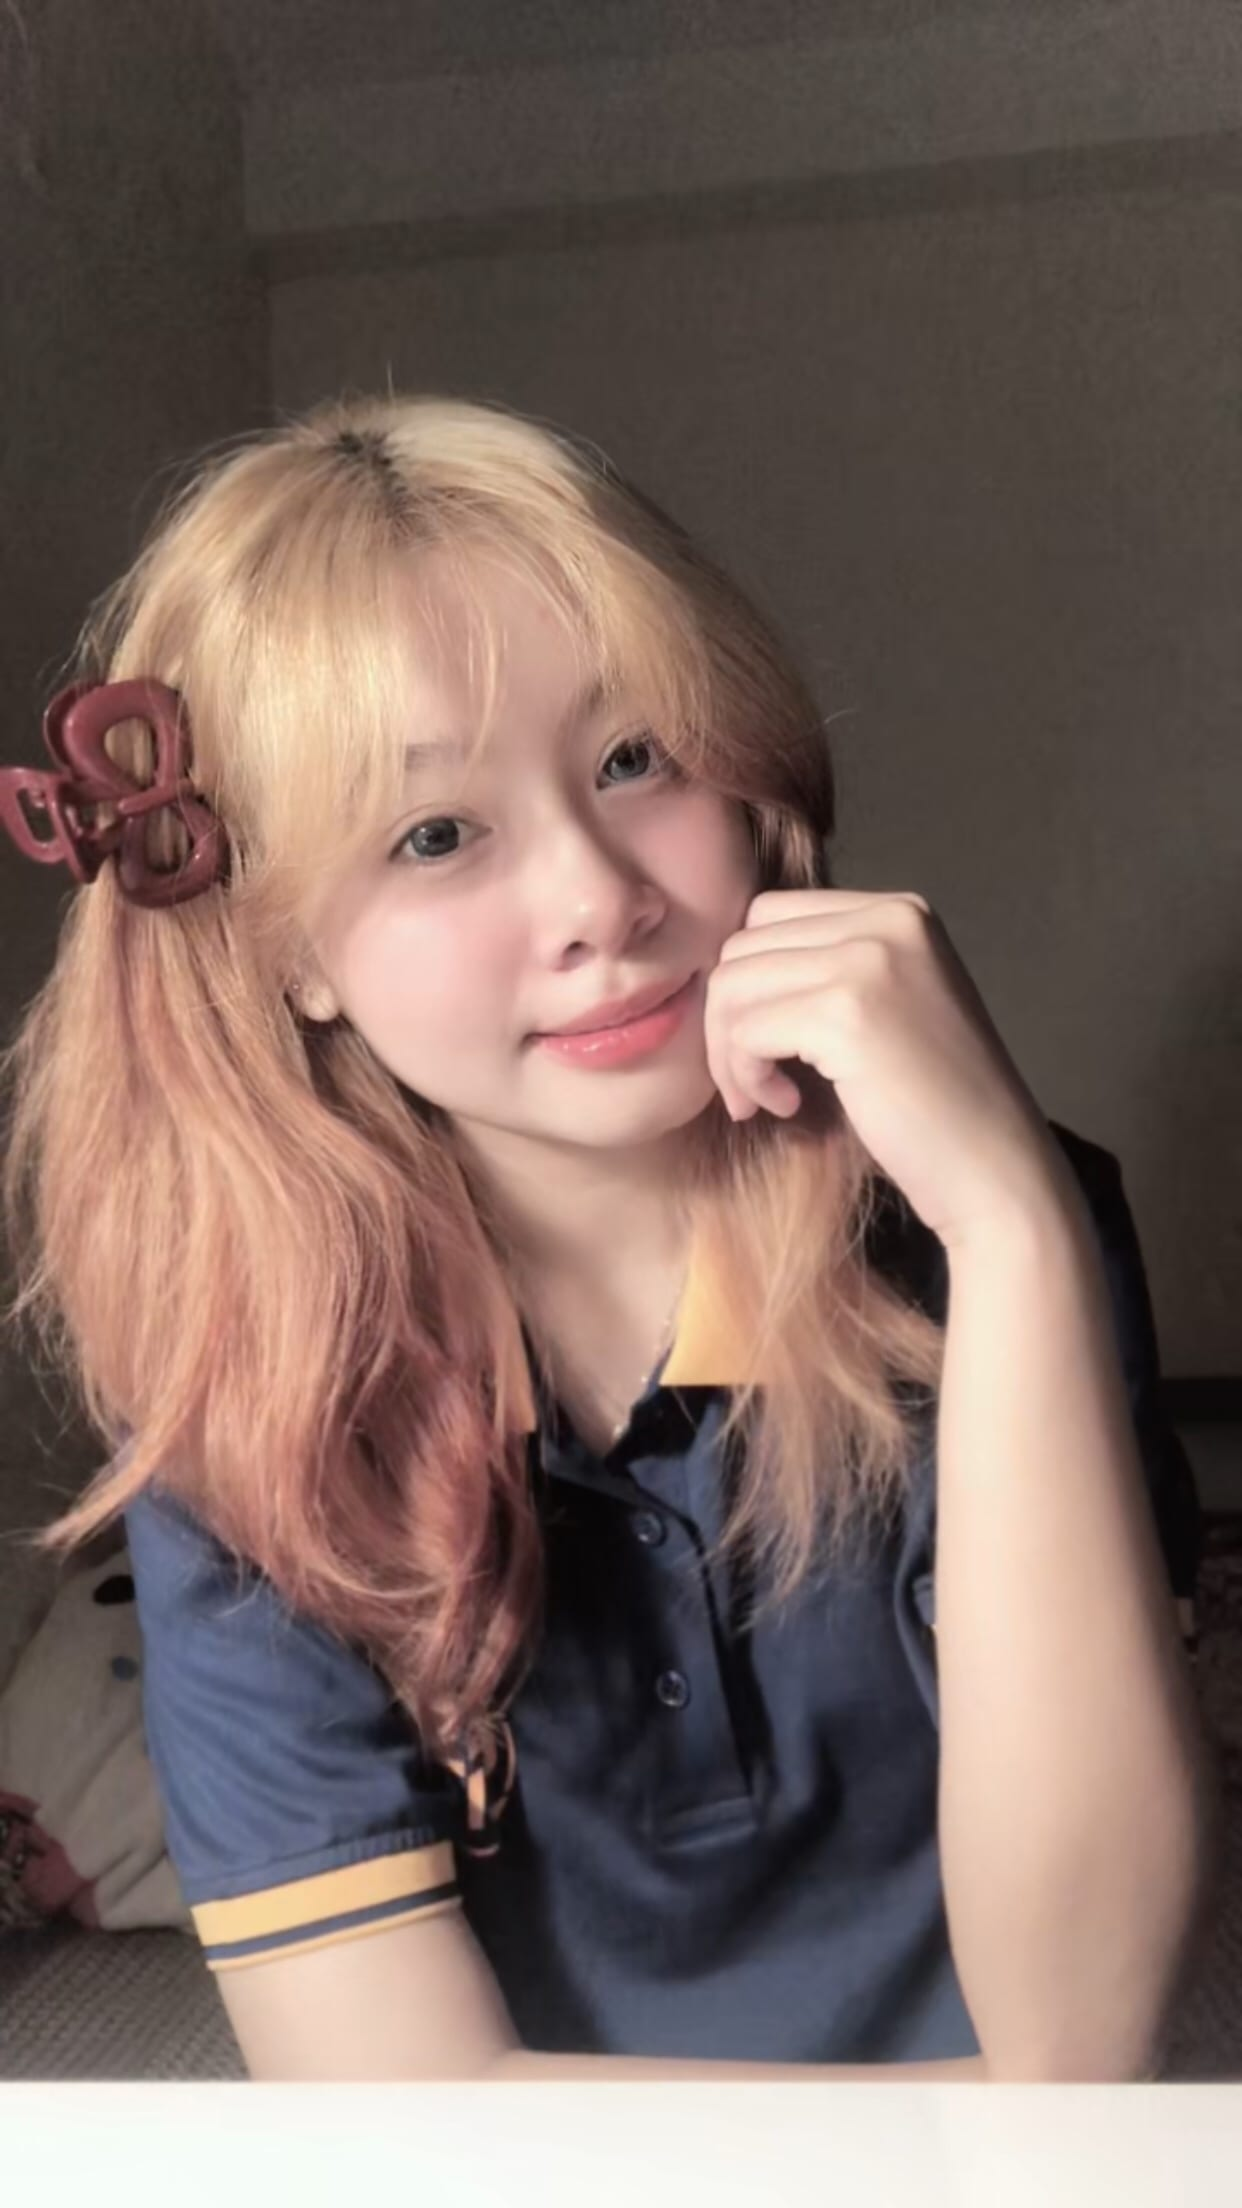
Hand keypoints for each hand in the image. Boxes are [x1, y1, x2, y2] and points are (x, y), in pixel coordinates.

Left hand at [702, 887, 1074, 1252]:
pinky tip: (785, 1105)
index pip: (769, 916)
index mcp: (899, 912)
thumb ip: (829, 967)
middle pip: (744, 947)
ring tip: (763, 1098)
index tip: (767, 1046)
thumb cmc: (934, 1105)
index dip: (749, 985)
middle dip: (728, 1019)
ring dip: (729, 1052)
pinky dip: (746, 1076)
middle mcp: (887, 921)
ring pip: (733, 986)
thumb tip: (726, 966)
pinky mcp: (847, 1014)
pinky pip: (745, 1031)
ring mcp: (869, 962)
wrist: (993, 1169)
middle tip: (753, 1084)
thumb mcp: (890, 1005)